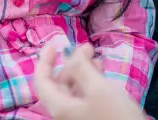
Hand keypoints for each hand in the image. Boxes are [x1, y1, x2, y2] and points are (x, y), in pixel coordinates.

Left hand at [34, 41, 148, 119]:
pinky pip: (84, 97)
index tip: (53, 45)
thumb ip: (82, 68)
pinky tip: (102, 75)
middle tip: (88, 47)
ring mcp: (78, 117)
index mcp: (60, 107)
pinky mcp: (92, 118)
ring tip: (97, 58)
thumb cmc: (115, 115)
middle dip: (70, 63)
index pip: (41, 82)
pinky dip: (90, 82)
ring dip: (82, 71)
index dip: (44, 62)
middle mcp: (65, 114)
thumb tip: (72, 54)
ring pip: (74, 90)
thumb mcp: (98, 88)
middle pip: (59, 85)